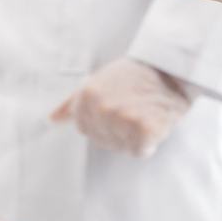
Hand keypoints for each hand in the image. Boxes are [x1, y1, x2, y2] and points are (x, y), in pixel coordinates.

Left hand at [51, 59, 195, 157]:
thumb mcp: (97, 81)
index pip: (84, 128)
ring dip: (133, 137)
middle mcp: (100, 108)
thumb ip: (71, 102)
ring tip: (144, 114)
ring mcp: (121, 119)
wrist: (171, 69)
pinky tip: (153, 123)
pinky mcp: (143, 130)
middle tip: (134, 109)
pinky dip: (148, 143)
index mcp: (85, 96)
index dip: (102, 122)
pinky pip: (140, 151)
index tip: (117, 107)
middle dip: (117, 131)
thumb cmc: (134, 75)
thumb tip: (50, 120)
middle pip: (102, 140)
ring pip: (121, 147)